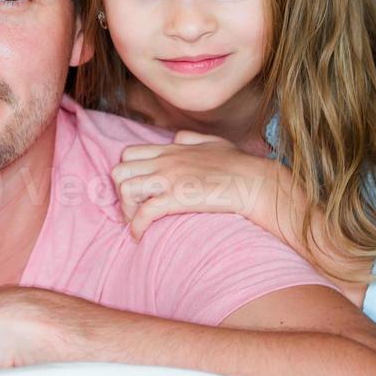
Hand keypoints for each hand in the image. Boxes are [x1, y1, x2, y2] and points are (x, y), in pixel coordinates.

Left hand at [110, 130, 280, 239]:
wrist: (256, 182)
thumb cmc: (241, 165)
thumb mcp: (214, 142)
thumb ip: (191, 139)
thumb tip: (176, 139)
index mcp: (171, 149)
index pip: (129, 153)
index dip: (127, 173)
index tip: (135, 191)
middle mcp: (165, 161)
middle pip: (119, 171)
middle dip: (120, 192)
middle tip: (133, 209)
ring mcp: (170, 178)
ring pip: (125, 189)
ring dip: (125, 209)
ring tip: (135, 222)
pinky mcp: (178, 198)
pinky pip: (144, 213)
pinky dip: (136, 227)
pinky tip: (140, 236)